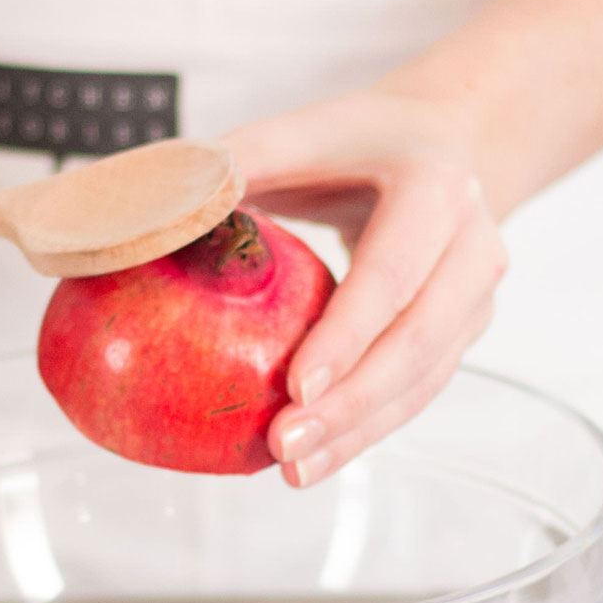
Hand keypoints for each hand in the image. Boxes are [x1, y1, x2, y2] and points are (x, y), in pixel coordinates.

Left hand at [223, 87, 507, 487]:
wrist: (444, 141)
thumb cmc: (353, 142)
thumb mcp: (294, 133)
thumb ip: (222, 167)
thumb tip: (128, 207)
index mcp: (434, 185)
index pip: (392, 270)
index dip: (347, 332)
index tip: (295, 386)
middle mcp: (471, 243)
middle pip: (418, 339)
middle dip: (352, 404)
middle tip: (283, 445)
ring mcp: (475, 294)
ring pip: (425, 379)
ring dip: (360, 432)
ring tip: (293, 469)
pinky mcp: (463, 331)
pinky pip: (419, 392)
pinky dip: (368, 430)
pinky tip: (317, 459)